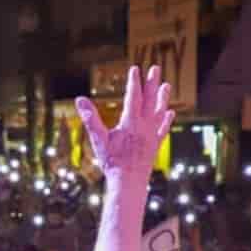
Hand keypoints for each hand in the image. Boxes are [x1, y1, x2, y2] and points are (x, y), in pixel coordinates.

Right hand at [75, 66, 173, 185]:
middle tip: (155, 67)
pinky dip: (166, 119)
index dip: (134, 82)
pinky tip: (170, 112)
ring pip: (159, 111)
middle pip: (150, 99)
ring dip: (162, 97)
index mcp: (131, 122)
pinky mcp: (155, 144)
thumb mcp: (98, 139)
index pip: (133, 96)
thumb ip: (90, 118)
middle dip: (152, 83)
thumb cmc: (112, 162)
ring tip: (166, 85)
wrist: (128, 182)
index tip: (135, 69)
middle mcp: (145, 126)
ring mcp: (152, 135)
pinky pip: (163, 128)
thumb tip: (79, 100)